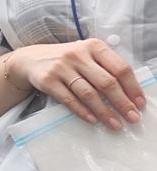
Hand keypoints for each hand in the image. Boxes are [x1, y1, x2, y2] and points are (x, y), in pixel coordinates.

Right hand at [7, 38, 145, 128]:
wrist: (31, 59)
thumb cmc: (67, 60)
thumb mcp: (88, 56)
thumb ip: (107, 68)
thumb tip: (130, 94)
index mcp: (94, 47)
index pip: (120, 68)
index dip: (133, 88)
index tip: (140, 104)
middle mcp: (78, 55)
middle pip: (106, 82)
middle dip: (122, 103)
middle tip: (132, 118)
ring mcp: (61, 67)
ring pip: (88, 93)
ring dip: (104, 111)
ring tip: (115, 124)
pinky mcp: (48, 80)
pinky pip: (69, 99)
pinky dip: (82, 111)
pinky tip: (92, 120)